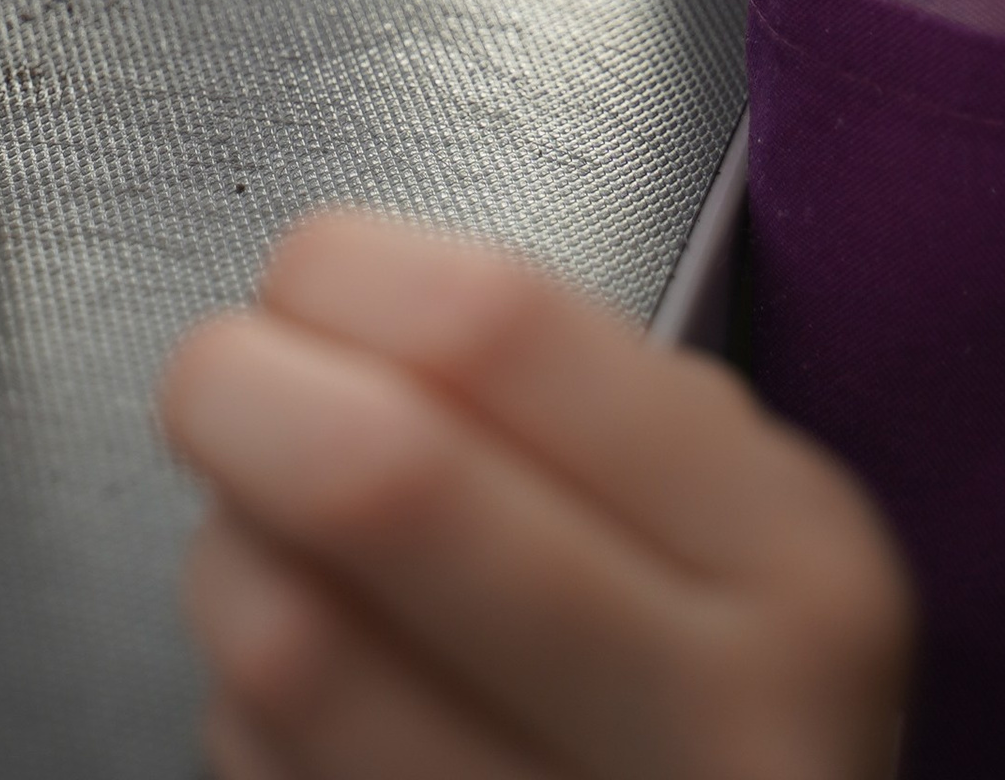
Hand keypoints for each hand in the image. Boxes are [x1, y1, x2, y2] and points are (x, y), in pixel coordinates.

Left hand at [161, 211, 912, 779]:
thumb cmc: (726, 678)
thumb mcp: (735, 513)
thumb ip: (577, 398)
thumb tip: (333, 307)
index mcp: (788, 558)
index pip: (499, 332)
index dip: (349, 273)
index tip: (307, 274)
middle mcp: (715, 724)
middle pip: (375, 484)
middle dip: (239, 395)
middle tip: (217, 379)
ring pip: (285, 647)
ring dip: (230, 560)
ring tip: (266, 538)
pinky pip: (266, 768)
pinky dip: (247, 703)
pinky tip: (309, 692)